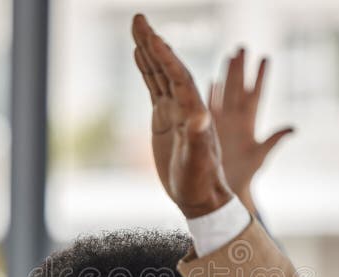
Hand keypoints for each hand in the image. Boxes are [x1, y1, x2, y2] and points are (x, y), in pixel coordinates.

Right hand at [132, 15, 232, 218]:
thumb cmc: (201, 181)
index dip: (165, 57)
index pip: (178, 77)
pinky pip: (154, 87)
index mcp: (194, 111)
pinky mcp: (164, 118)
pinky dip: (147, 69)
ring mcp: (174, 110)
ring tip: (137, 26)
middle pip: (168, 67)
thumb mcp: (199, 161)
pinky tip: (138, 53)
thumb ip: (198, 138)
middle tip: (138, 18)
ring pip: (160, 73)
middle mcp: (185, 105)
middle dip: (153, 43)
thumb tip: (200, 115)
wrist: (200, 197)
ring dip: (148, 49)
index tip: (152, 36)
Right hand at [210, 50, 293, 212]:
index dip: (260, 77)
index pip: (255, 95)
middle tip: (242, 46)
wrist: (226, 192)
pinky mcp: (209, 130)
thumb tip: (293, 127)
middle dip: (240, 68)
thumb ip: (275, 140)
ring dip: (225, 75)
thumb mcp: (261, 156)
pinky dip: (209, 93)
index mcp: (249, 124)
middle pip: (238, 88)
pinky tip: (210, 80)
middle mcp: (236, 120)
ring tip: (228, 56)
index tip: (265, 57)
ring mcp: (222, 124)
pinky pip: (209, 107)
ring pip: (224, 93)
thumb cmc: (245, 177)